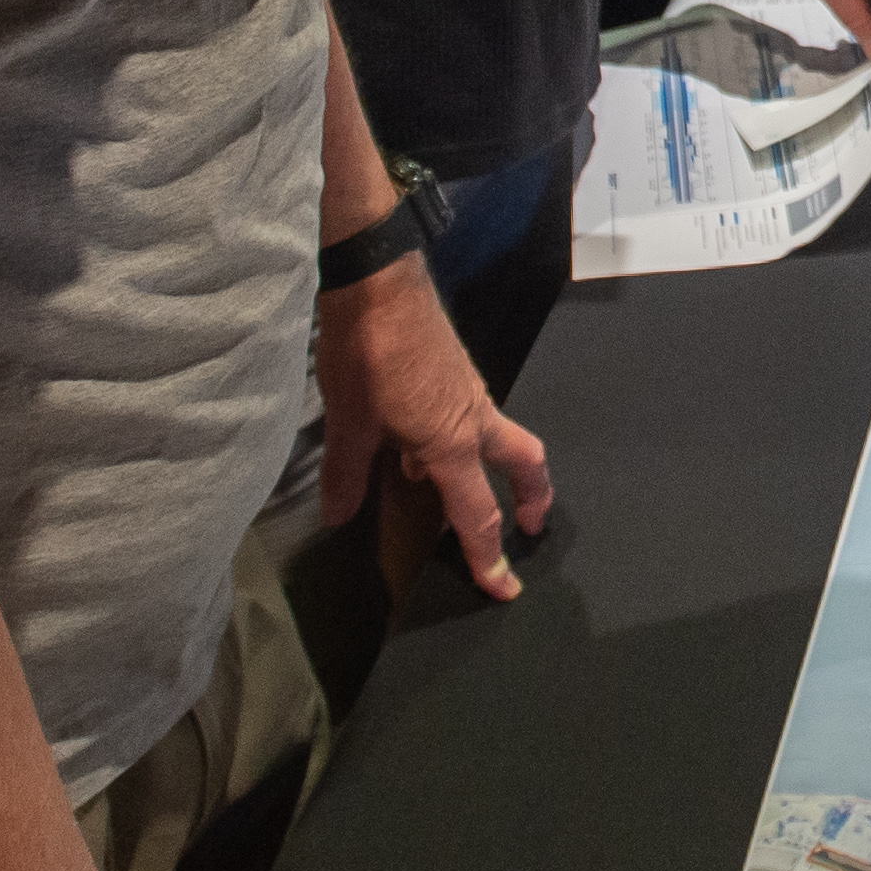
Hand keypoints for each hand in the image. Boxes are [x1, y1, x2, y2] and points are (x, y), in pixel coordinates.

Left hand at [314, 250, 554, 599]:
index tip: (504, 588)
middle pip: (524, 463)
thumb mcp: (347, 421)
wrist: (376, 281)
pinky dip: (463, 442)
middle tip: (529, 527)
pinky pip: (473, 417)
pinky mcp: (455, 371)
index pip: (478, 514)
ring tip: (459, 493)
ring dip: (494, 470)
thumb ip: (346, 474)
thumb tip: (337, 517)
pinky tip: (419, 446)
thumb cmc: (366, 352)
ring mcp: (468, 390)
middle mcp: (472, 418)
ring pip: (499, 438)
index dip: (488, 557)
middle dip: (534, 498)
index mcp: (450, 442)